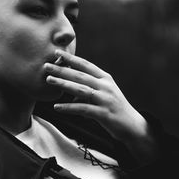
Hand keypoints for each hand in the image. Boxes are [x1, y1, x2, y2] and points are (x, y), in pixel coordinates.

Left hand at [44, 49, 158, 162]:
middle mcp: (106, 86)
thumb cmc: (113, 108)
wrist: (132, 126)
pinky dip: (69, 107)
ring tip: (49, 80)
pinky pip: (83, 109)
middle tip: (46, 66)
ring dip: (63, 84)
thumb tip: (69, 88)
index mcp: (105, 78)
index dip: (71, 58)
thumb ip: (86, 89)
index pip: (85, 65)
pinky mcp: (104, 114)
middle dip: (62, 69)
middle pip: (80, 75)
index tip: (57, 52)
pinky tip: (57, 107)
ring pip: (81, 89)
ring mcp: (105, 99)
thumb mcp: (102, 94)